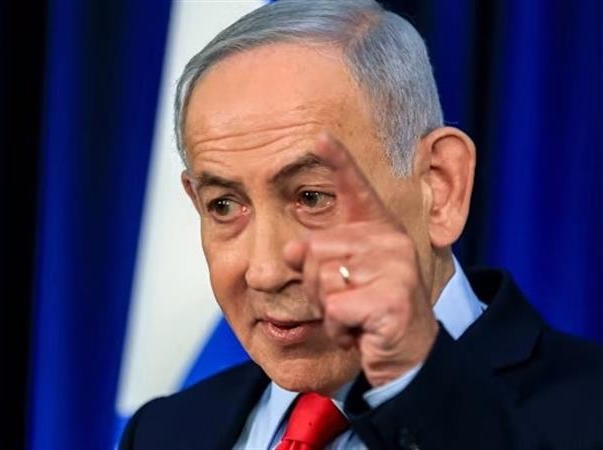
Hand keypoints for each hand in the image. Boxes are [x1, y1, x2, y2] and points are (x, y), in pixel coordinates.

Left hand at [283, 133, 437, 387]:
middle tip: (345, 300)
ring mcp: (395, 268)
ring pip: (321, 280)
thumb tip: (290, 250)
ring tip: (353, 315)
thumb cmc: (370, 311)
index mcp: (378, 230)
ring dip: (327, 310)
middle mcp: (390, 241)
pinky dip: (338, 329)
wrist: (408, 354)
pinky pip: (335, 308)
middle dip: (315, 285)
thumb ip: (316, 257)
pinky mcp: (392, 299)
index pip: (356, 188)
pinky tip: (360, 332)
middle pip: (313, 249)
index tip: (319, 134)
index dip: (339, 159)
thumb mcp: (339, 279)